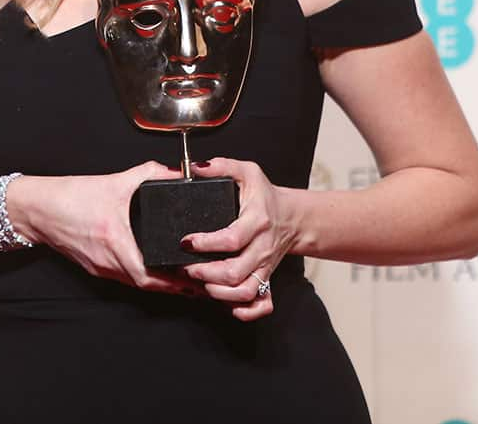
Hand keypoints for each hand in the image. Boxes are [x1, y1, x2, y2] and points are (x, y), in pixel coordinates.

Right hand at [8, 162, 205, 297]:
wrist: (38, 209)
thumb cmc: (70, 197)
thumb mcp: (114, 181)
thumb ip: (148, 173)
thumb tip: (175, 172)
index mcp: (114, 240)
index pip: (148, 276)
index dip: (173, 283)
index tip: (194, 280)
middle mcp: (107, 261)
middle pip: (146, 286)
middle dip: (173, 287)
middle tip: (197, 283)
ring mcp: (99, 267)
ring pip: (135, 284)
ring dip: (158, 284)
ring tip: (182, 280)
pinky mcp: (94, 266)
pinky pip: (123, 278)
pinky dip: (141, 277)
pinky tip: (153, 270)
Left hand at [180, 158, 298, 320]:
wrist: (293, 217)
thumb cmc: (265, 195)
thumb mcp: (247, 172)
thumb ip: (221, 166)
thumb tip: (195, 167)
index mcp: (257, 221)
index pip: (232, 239)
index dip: (206, 244)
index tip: (186, 241)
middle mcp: (262, 248)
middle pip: (234, 272)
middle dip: (204, 273)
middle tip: (185, 266)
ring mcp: (265, 266)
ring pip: (243, 291)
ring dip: (218, 292)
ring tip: (198, 281)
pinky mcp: (266, 278)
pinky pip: (261, 304)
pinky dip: (244, 310)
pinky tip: (226, 303)